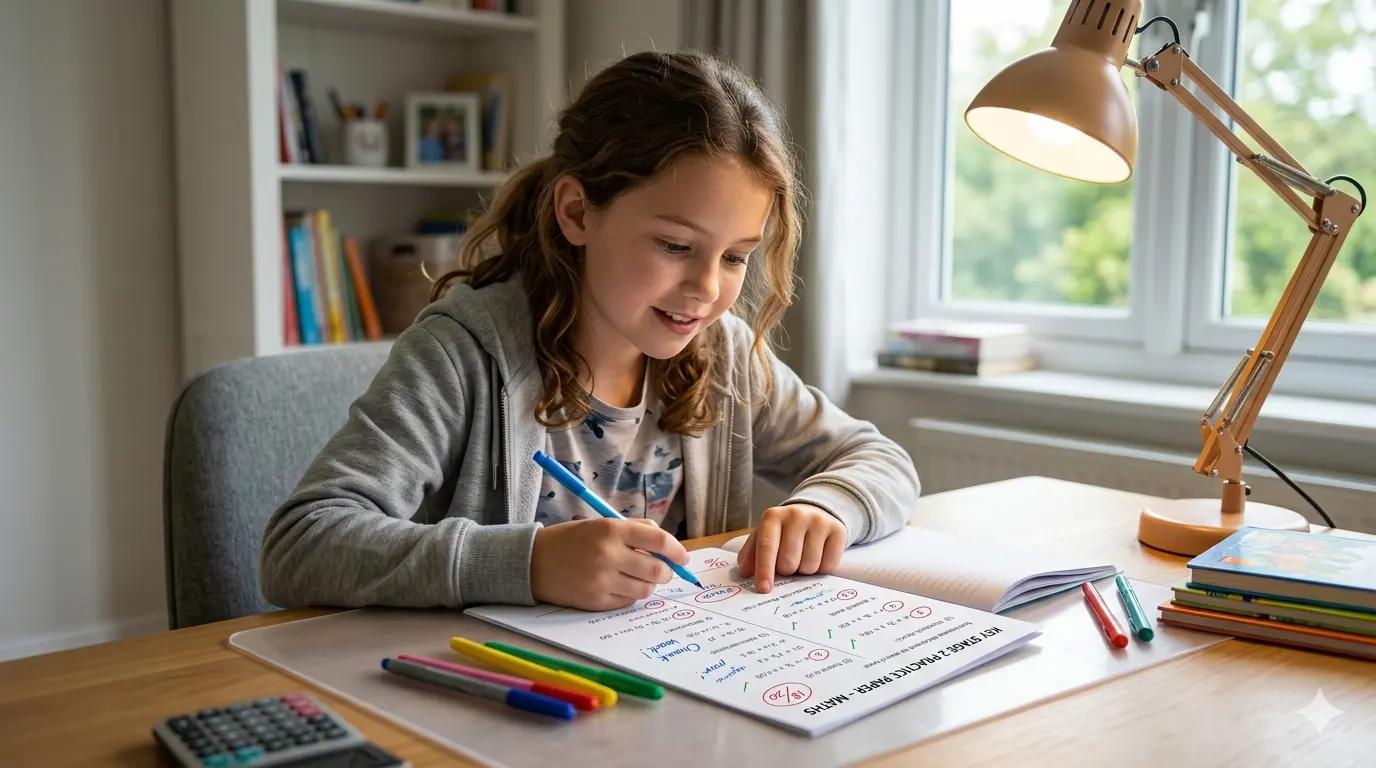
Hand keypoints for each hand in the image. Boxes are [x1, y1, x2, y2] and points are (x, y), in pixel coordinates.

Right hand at [530, 518, 689, 610]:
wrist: (533, 562)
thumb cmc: (572, 540)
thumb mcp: (602, 524)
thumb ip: (636, 530)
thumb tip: (668, 546)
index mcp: (611, 530)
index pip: (659, 541)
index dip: (677, 551)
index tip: (683, 558)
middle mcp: (608, 554)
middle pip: (657, 570)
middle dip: (666, 572)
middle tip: (663, 571)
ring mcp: (601, 580)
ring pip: (645, 589)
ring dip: (648, 585)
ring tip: (636, 577)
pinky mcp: (595, 601)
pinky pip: (627, 602)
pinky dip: (630, 595)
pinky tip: (618, 586)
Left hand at [736, 504, 845, 592]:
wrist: (814, 513)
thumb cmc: (784, 532)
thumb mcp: (765, 536)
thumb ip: (751, 554)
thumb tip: (745, 572)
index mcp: (772, 516)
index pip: (767, 546)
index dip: (764, 569)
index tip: (764, 588)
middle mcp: (796, 515)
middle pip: (788, 562)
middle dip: (787, 571)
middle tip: (788, 562)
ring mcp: (819, 521)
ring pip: (809, 566)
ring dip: (804, 570)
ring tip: (803, 556)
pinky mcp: (838, 530)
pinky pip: (828, 566)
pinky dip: (821, 568)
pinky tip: (818, 555)